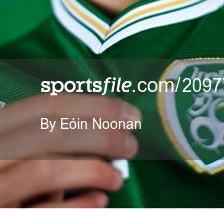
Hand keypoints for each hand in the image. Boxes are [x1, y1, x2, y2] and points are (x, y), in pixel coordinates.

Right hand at [0, 93, 140, 206]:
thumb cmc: (7, 170)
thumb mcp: (16, 147)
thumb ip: (43, 139)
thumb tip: (102, 134)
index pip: (46, 105)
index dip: (92, 106)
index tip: (128, 114)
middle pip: (50, 132)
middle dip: (100, 134)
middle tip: (132, 144)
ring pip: (44, 169)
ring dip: (91, 170)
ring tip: (118, 176)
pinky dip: (74, 207)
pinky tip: (99, 201)